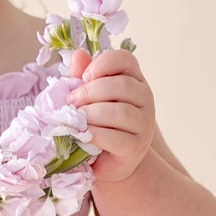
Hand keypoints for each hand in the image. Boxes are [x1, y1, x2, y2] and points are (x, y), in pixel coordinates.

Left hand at [66, 48, 155, 183]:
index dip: (104, 63)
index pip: (125, 59)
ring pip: (120, 112)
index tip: (85, 76)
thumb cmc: (97, 123)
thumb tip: (78, 55)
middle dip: (91, 92)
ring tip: (75, 119)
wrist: (107, 161)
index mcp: (133, 79)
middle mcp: (144, 98)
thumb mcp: (88, 98)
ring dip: (92, 114)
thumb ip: (83, 77)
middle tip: (71, 101)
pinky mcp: (136, 147)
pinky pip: (117, 138)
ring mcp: (144, 123)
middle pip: (122, 85)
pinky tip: (83, 135)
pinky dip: (96, 134)